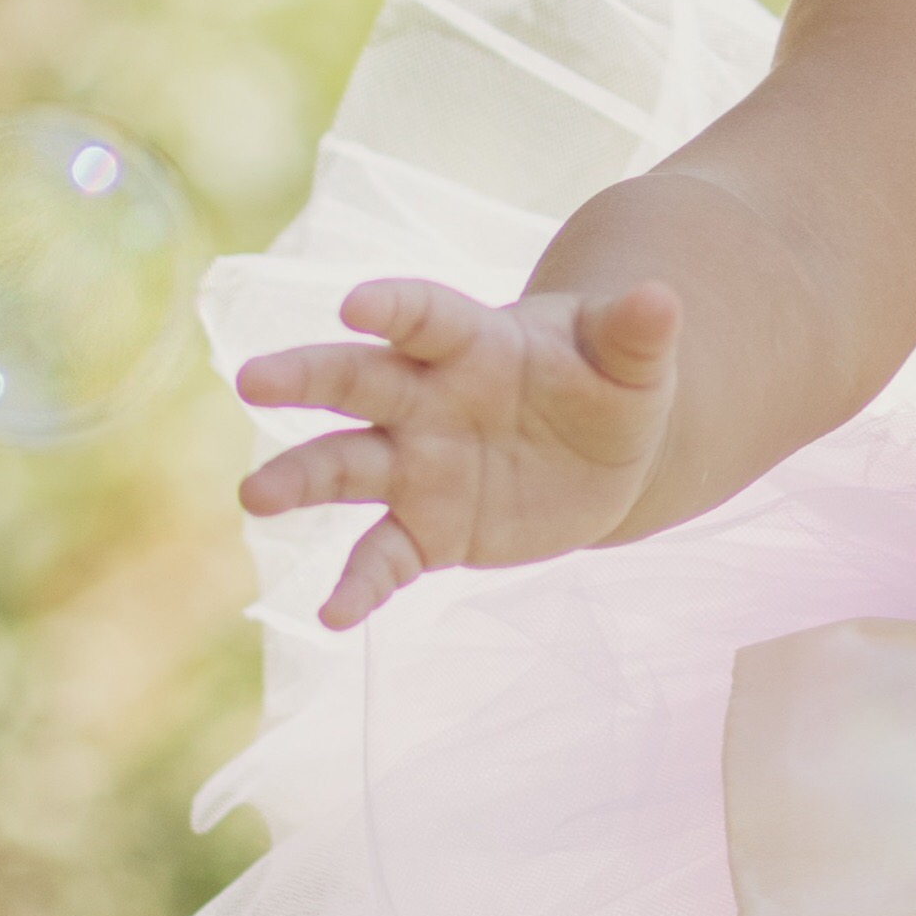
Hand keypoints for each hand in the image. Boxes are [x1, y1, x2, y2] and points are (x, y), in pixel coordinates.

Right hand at [234, 272, 683, 627]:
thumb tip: (662, 299)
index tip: (354, 305)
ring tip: (255, 497)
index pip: (424, 317)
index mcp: (473, 343)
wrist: (603, 455)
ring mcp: (419, 467)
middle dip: (305, 379)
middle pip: (357, 382)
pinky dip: (358, 585)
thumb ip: (637, 333)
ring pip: (346, 468)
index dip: (393, 306)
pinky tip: (330, 616)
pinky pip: (383, 558)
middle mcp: (427, 400)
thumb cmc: (608, 383)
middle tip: (253, 379)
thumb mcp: (633, 360)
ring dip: (300, 480)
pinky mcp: (427, 531)